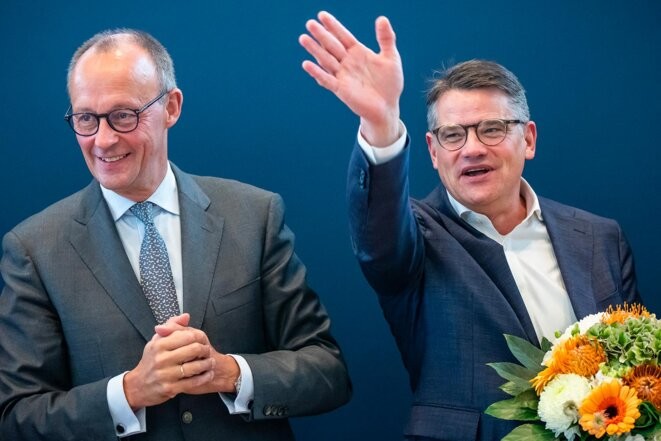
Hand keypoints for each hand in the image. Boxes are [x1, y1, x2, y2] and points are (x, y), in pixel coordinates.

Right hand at [123, 314, 214, 409]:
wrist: (137, 387)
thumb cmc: (151, 361)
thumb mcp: (156, 341)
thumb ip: (172, 327)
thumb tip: (186, 316)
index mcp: (159, 345)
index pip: (187, 336)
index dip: (199, 337)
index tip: (203, 340)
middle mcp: (161, 359)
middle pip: (193, 350)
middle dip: (205, 350)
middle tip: (208, 351)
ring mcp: (165, 375)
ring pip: (194, 367)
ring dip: (207, 364)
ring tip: (211, 362)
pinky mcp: (169, 389)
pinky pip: (192, 382)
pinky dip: (204, 378)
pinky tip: (209, 374)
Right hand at [299, 11, 403, 145]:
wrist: (387, 107)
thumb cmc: (389, 84)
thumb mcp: (391, 58)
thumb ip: (386, 39)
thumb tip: (382, 18)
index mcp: (358, 52)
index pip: (343, 36)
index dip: (333, 26)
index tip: (322, 15)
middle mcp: (347, 62)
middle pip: (332, 46)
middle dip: (321, 35)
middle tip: (310, 23)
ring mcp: (343, 75)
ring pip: (326, 60)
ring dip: (314, 50)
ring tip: (303, 38)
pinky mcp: (341, 89)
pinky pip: (327, 80)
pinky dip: (317, 72)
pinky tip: (307, 64)